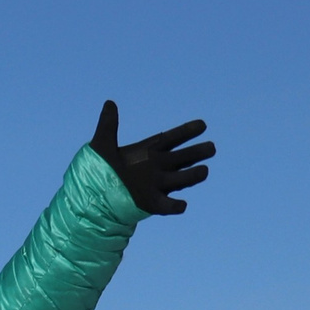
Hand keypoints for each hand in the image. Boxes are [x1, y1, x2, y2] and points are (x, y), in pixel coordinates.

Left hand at [88, 101, 214, 214]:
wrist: (97, 195)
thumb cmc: (102, 169)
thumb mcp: (102, 145)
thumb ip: (108, 125)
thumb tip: (109, 103)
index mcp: (149, 151)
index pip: (171, 138)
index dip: (186, 132)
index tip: (202, 125)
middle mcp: (157, 167)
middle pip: (182, 158)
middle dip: (197, 153)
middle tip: (212, 148)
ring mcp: (156, 185)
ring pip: (179, 180)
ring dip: (191, 176)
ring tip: (204, 171)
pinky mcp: (151, 203)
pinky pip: (166, 206)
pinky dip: (174, 206)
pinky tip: (182, 205)